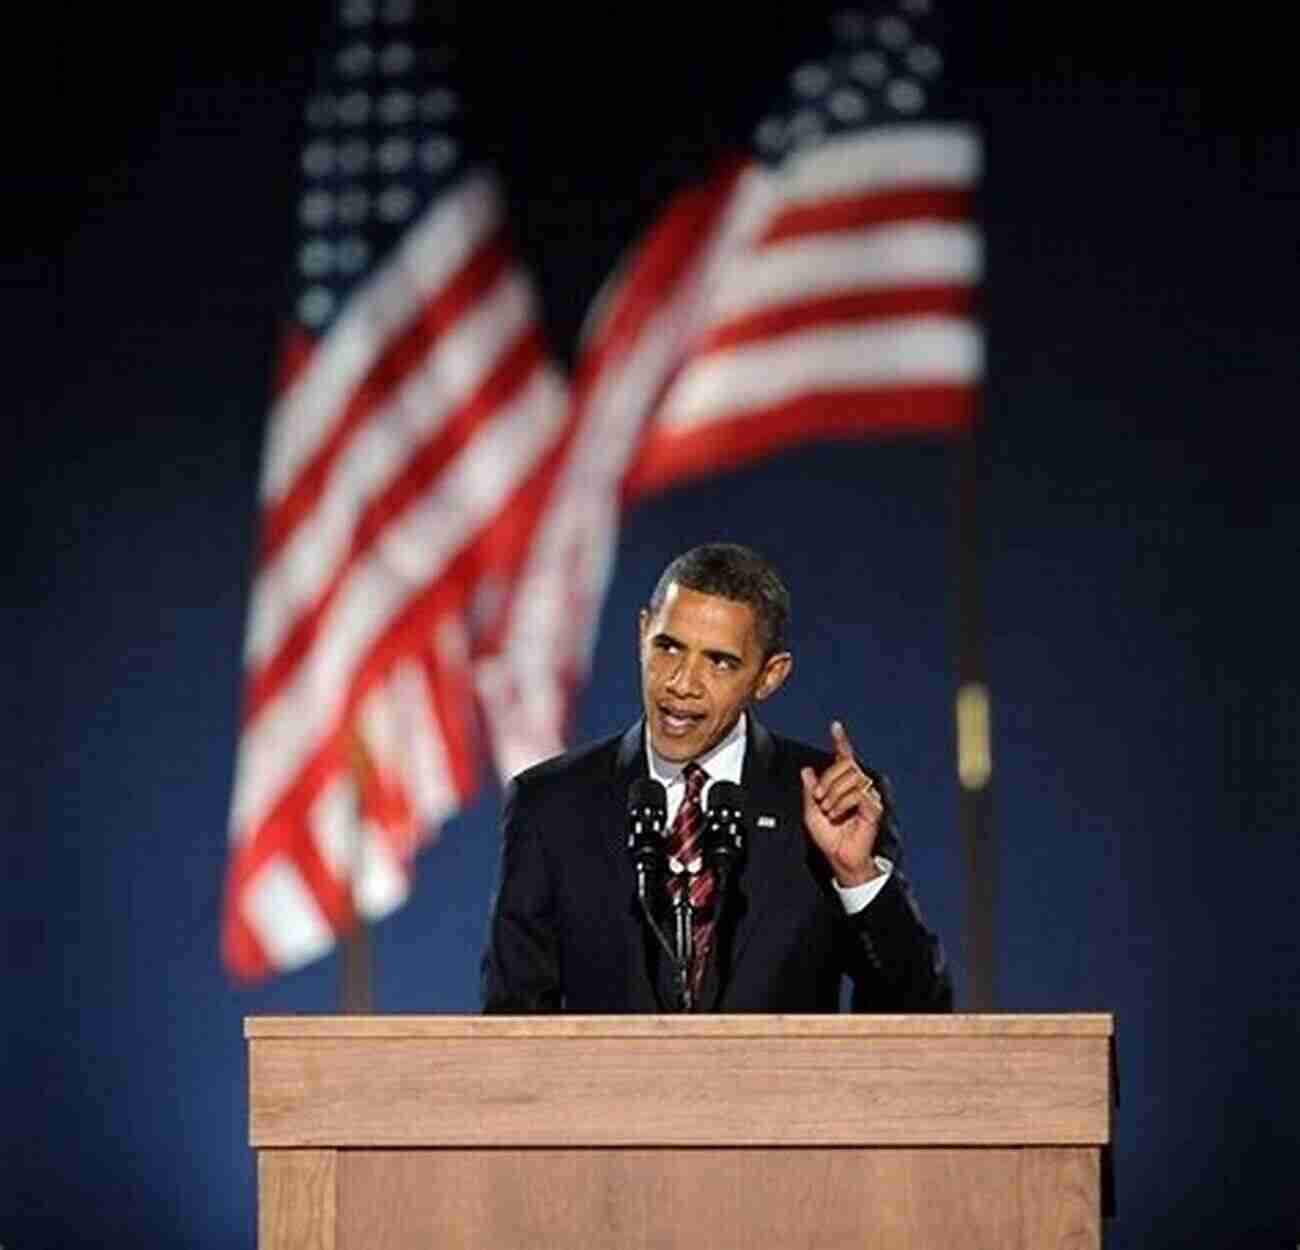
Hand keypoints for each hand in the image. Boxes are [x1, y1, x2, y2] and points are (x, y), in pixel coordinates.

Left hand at [800, 721, 883, 887]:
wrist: (840, 858)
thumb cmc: (830, 838)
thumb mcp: (811, 812)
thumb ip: (809, 791)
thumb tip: (806, 771)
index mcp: (843, 786)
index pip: (844, 758)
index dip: (841, 741)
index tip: (835, 727)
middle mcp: (858, 787)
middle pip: (845, 765)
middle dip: (827, 779)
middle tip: (819, 797)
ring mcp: (868, 796)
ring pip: (851, 777)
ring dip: (833, 793)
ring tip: (828, 809)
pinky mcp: (874, 808)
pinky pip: (857, 793)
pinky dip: (842, 803)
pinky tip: (837, 814)